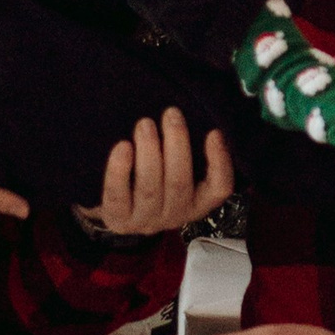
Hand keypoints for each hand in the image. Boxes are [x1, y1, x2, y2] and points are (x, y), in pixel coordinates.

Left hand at [74, 108, 235, 242]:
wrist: (115, 208)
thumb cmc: (150, 178)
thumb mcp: (173, 168)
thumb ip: (184, 150)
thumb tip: (191, 114)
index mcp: (195, 203)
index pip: (219, 189)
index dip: (219, 162)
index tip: (213, 132)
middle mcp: (173, 215)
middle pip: (179, 184)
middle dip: (177, 144)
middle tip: (171, 114)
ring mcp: (144, 220)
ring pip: (149, 189)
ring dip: (149, 153)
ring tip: (145, 124)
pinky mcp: (116, 218)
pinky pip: (117, 196)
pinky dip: (119, 170)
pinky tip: (122, 146)